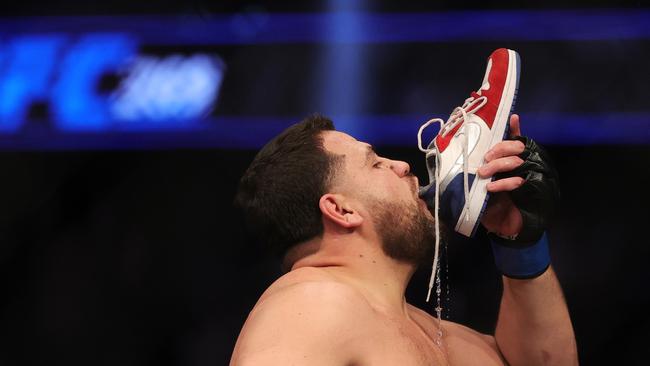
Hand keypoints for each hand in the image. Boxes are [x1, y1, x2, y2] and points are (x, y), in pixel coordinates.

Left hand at [479, 114, 524, 235]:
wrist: (505, 228)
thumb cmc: (491, 205)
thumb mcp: (481, 185)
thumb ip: (478, 171)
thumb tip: (461, 156)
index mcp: (512, 162)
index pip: (517, 141)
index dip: (514, 129)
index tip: (511, 118)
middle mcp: (524, 167)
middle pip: (517, 147)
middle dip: (500, 149)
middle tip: (486, 159)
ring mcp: (529, 178)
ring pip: (517, 161)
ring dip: (498, 165)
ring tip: (483, 174)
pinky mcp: (530, 192)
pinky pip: (518, 181)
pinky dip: (503, 183)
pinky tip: (491, 188)